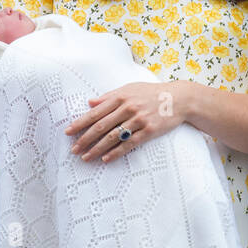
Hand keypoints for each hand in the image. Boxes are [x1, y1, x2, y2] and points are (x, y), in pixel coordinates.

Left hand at [64, 81, 183, 162]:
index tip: (68, 132)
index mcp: (120, 97)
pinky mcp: (149, 131)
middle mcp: (128, 108)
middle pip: (101, 126)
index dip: (80, 123)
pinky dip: (116, 152)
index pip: (95, 112)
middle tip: (73, 149)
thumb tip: (90, 102)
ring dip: (97, 149)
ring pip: (113, 137)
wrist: (178, 98)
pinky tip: (106, 159)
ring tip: (86, 157)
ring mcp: (138, 120)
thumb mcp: (130, 88)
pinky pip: (129, 144)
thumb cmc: (151, 92)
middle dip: (85, 139)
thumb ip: (109, 96)